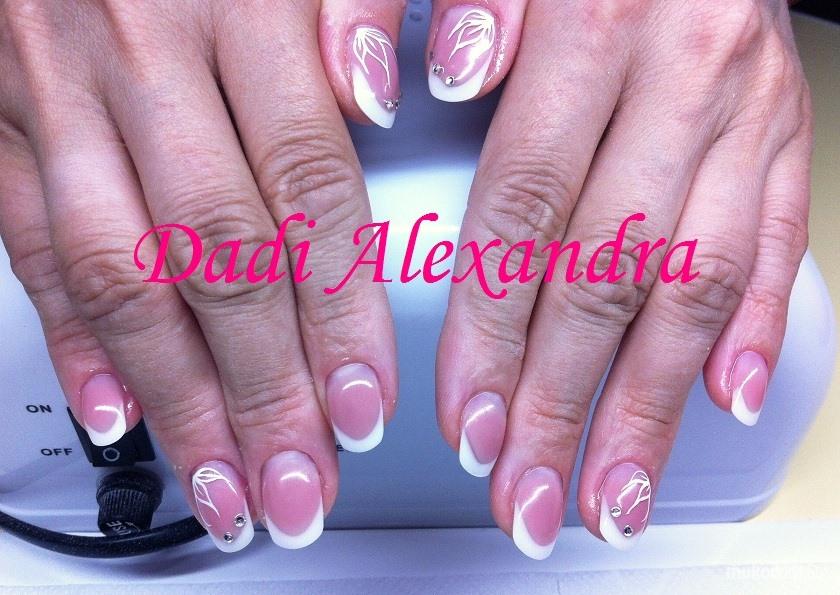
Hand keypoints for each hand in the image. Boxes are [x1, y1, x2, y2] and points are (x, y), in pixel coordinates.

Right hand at [0, 0, 405, 551]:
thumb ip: (353, 8)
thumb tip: (381, 98)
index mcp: (238, 1)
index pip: (308, 192)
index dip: (340, 312)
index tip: (365, 403)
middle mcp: (140, 52)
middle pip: (218, 258)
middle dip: (266, 389)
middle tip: (302, 484)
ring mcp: (56, 90)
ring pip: (124, 275)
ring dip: (180, 397)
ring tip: (227, 483)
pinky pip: (29, 244)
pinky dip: (75, 340)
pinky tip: (121, 414)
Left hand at [431, 0, 810, 557]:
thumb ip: (451, 8)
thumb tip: (445, 80)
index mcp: (593, 21)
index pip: (524, 209)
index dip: (491, 329)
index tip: (469, 421)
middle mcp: (683, 73)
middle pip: (608, 272)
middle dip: (562, 402)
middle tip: (526, 496)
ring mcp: (748, 111)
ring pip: (697, 286)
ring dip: (651, 405)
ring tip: (612, 496)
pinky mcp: (789, 131)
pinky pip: (778, 243)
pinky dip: (756, 331)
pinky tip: (721, 403)